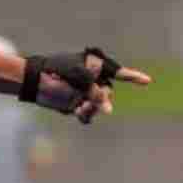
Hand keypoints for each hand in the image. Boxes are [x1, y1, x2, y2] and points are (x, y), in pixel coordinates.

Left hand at [33, 50, 151, 124]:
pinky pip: (89, 115)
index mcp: (95, 67)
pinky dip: (86, 116)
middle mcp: (94, 81)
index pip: (118, 73)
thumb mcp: (77, 77)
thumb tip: (108, 109)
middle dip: (101, 98)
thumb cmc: (56, 71)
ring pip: (100, 106)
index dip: (134, 77)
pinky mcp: (78, 105)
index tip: (148, 81)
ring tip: (80, 107)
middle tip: (87, 99)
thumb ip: (94, 90)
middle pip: (109, 93)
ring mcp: (86, 94)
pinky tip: (78, 112)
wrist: (35, 81)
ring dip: (93, 108)